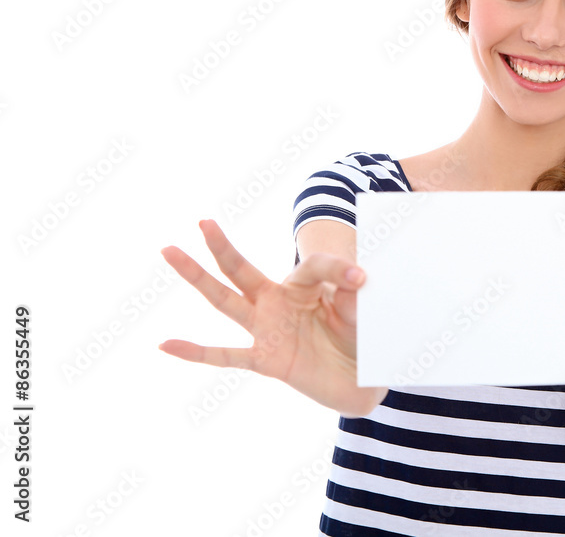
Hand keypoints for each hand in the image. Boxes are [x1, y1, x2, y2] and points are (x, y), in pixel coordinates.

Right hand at [158, 220, 386, 416]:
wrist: (360, 380)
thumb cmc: (360, 339)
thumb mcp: (363, 313)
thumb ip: (356, 296)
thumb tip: (357, 279)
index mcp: (304, 285)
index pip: (312, 265)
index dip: (338, 269)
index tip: (362, 277)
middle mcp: (278, 302)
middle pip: (243, 270)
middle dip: (223, 246)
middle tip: (203, 221)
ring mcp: (267, 329)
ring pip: (225, 301)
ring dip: (198, 277)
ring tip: (170, 251)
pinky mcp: (267, 360)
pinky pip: (226, 356)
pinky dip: (196, 352)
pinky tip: (165, 344)